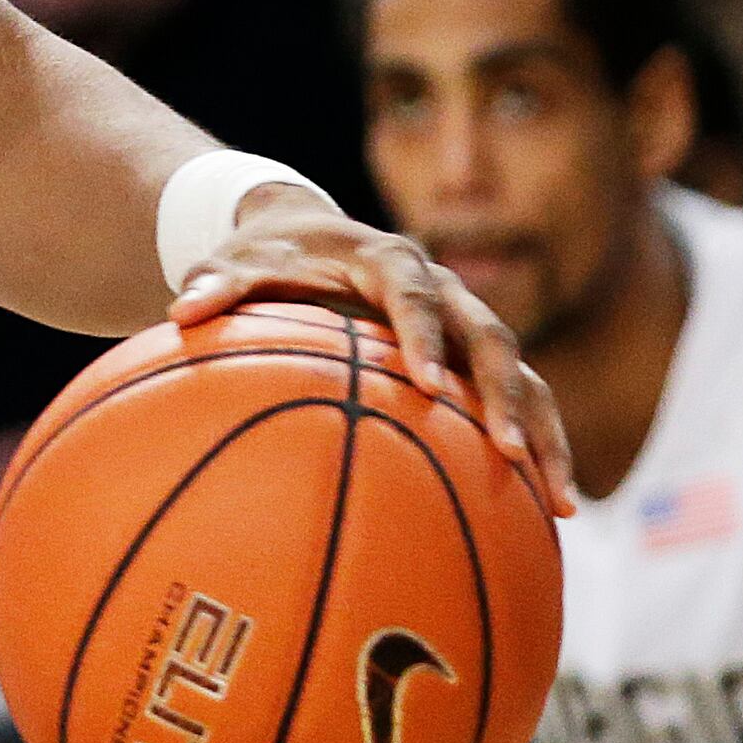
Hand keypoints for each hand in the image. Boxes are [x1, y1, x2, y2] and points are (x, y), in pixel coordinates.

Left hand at [173, 186, 575, 512]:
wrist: (305, 234)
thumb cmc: (267, 257)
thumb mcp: (236, 263)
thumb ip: (215, 285)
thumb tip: (180, 312)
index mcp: (389, 260)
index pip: (415, 295)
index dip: (426, 336)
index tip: (426, 383)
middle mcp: (444, 290)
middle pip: (491, 337)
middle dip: (504, 393)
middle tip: (507, 449)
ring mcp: (468, 325)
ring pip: (524, 375)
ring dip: (544, 431)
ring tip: (563, 498)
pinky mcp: (476, 359)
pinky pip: (521, 400)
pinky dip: (541, 445)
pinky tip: (551, 508)